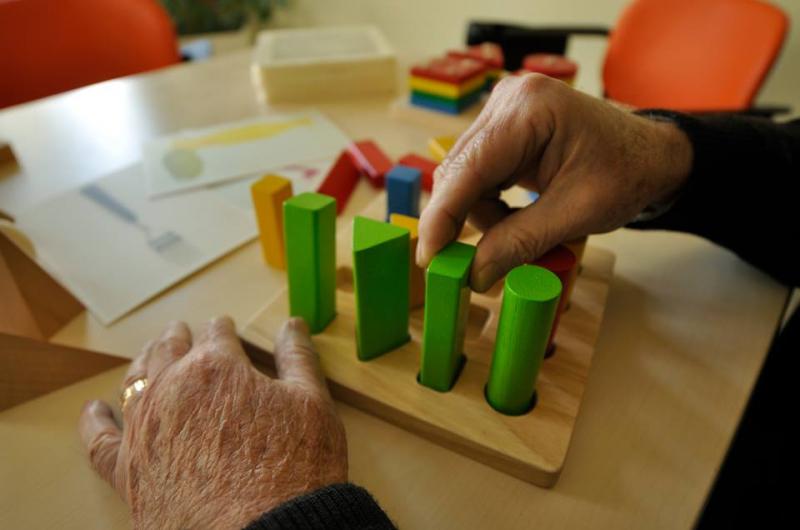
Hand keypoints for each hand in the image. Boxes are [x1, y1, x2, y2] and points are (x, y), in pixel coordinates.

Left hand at [78, 317, 346, 529]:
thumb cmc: (293, 469)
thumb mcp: (312, 403)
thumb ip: (298, 358)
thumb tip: (292, 324)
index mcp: (217, 367)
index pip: (216, 334)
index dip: (221, 328)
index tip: (224, 326)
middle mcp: (173, 389)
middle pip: (169, 349)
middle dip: (178, 337)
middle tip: (182, 331)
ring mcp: (144, 429)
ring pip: (135, 381)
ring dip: (143, 361)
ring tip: (150, 353)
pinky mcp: (127, 471)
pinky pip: (98, 440)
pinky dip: (94, 421)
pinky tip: (94, 409)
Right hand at [417, 73, 692, 290]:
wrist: (652, 155)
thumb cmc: (627, 175)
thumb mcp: (576, 215)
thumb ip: (520, 242)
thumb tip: (474, 275)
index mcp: (529, 111)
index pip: (467, 169)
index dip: (442, 217)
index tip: (430, 258)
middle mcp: (507, 101)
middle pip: (459, 172)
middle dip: (465, 221)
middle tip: (476, 265)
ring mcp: (502, 111)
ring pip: (464, 178)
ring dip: (482, 216)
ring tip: (522, 233)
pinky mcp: (502, 127)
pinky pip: (477, 174)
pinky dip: (489, 205)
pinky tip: (516, 216)